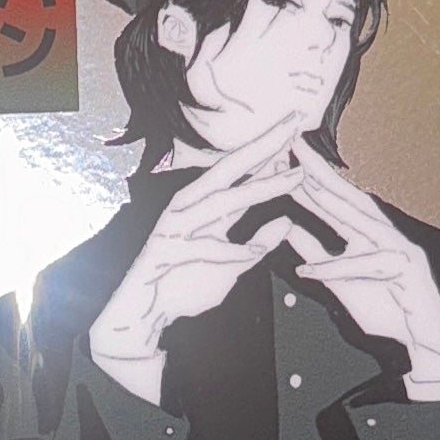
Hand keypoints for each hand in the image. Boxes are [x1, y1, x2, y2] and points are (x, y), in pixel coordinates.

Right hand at [87, 112, 323, 402]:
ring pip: (223, 202)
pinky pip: (205, 250)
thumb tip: (286, 223)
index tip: (296, 129)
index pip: (240, 172)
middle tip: (294, 124)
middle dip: (264, 146)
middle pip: (231, 170)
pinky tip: (253, 252)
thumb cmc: (184, 284)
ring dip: (260, 190)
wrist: (143, 314)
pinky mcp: (166, 251)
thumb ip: (257, 243)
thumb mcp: (233, 265)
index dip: (268, 150)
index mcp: (204, 206)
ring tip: (293, 179)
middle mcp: (189, 208)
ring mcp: (177, 227)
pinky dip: (230, 253)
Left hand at [283, 146, 439, 401]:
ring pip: (361, 222)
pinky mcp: (408, 271)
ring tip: (301, 186)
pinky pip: (367, 266)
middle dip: (320, 170)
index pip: (337, 200)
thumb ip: (317, 254)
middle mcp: (386, 234)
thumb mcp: (340, 281)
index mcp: (370, 234)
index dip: (310, 178)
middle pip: (349, 197)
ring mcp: (400, 249)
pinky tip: (308, 270)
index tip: (284, 157)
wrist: (426, 341)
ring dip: (330, 202)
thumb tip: (289, 228)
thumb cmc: (388, 309)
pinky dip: (336, 268)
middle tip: (293, 146)